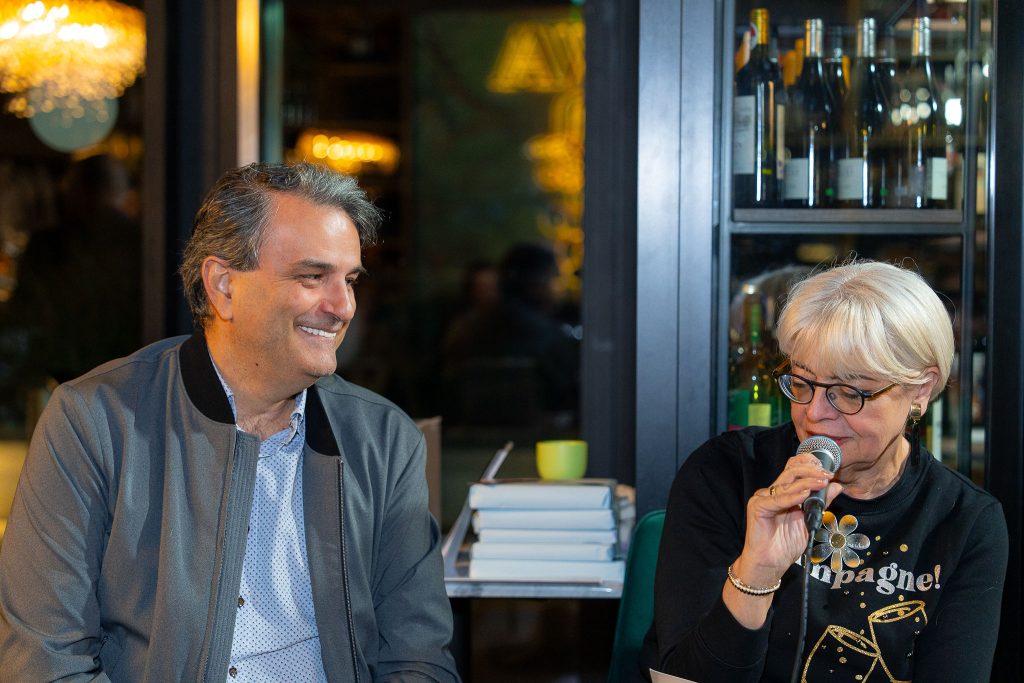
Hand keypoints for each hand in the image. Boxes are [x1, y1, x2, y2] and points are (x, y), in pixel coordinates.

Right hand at [731, 453, 843, 589]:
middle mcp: (772, 492)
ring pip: (786, 482)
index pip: (794, 469)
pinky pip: (777, 499)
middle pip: (791, 471)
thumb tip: (836, 487)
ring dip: (807, 480)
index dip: (809, 465)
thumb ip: (822, 504)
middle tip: (827, 475)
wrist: (770, 563)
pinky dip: (792, 496)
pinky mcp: (757, 507)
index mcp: (783, 493)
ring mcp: (763, 498)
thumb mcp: (810, 522)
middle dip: (811, 470)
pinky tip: (805, 493)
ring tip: (822, 482)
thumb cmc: (786, 545)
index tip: (828, 470)